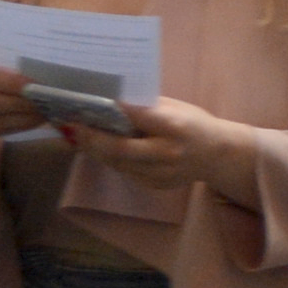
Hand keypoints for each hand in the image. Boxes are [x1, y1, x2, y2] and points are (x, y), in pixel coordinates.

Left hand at [63, 95, 249, 195]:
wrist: (218, 155)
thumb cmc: (195, 123)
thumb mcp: (176, 108)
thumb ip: (147, 108)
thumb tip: (111, 103)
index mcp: (176, 127)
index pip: (138, 117)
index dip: (112, 111)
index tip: (87, 104)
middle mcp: (168, 153)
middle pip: (120, 150)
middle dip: (91, 139)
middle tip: (69, 127)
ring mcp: (161, 174)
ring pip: (118, 164)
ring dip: (95, 150)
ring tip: (75, 136)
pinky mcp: (155, 185)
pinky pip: (126, 172)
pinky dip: (110, 160)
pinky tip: (97, 149)